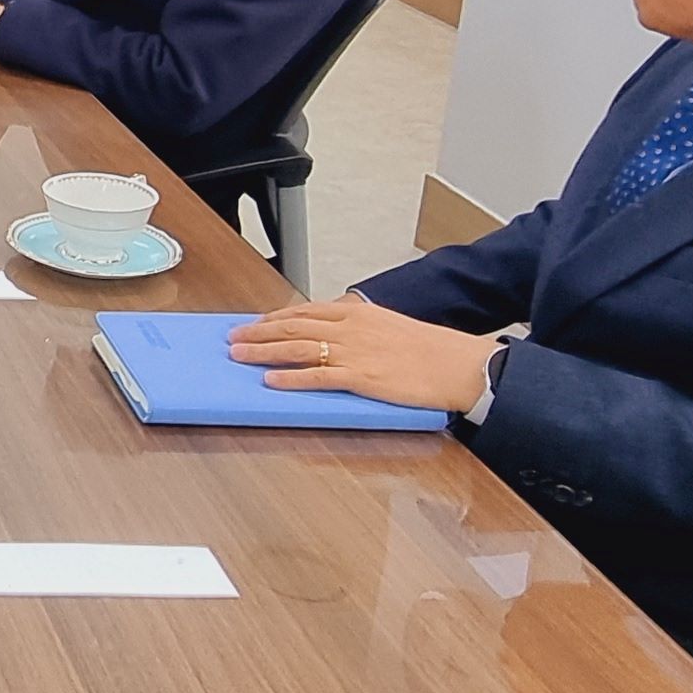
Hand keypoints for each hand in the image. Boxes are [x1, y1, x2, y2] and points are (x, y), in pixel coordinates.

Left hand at [229, 295, 503, 415]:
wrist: (458, 365)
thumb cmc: (430, 350)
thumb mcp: (390, 326)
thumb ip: (359, 328)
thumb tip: (334, 333)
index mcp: (358, 313)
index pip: (305, 311)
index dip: (274, 317)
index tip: (254, 323)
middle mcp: (351, 328)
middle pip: (293, 326)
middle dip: (259, 332)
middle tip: (234, 338)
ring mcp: (354, 353)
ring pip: (298, 348)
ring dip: (264, 352)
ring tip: (240, 356)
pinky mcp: (361, 378)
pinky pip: (317, 377)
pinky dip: (291, 378)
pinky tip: (271, 381)